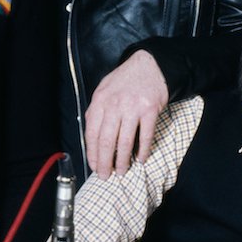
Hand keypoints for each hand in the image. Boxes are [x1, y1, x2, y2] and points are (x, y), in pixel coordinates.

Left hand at [84, 50, 169, 177]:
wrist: (149, 65)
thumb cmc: (124, 81)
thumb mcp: (103, 90)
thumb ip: (97, 111)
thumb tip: (92, 137)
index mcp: (99, 101)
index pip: (92, 133)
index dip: (92, 154)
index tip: (94, 166)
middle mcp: (114, 105)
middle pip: (106, 141)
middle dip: (105, 162)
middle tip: (106, 175)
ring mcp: (132, 107)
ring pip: (125, 142)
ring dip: (123, 160)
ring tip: (122, 172)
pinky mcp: (150, 110)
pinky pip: (145, 136)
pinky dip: (143, 150)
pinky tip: (141, 159)